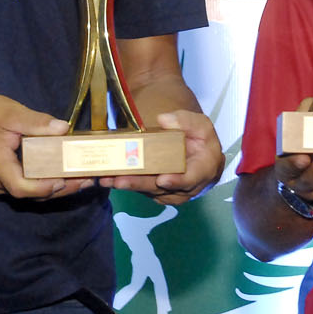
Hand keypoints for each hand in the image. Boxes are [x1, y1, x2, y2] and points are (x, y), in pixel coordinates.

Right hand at [0, 93, 89, 200]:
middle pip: (31, 194)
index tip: (65, 179)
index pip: (21, 187)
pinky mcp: (3, 180)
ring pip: (30, 193)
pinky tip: (65, 174)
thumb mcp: (10, 112)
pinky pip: (27, 186)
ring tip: (83, 178)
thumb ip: (36, 122)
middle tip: (87, 179)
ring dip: (56, 187)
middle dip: (60, 189)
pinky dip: (46, 183)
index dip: (44, 188)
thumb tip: (63, 128)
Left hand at [102, 109, 224, 205]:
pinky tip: (110, 179)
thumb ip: (185, 120)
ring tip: (107, 179)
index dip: (177, 181)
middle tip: (119, 180)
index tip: (162, 179)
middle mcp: (190, 186)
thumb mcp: (200, 124)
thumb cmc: (200, 137)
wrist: (197, 152)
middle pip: (162, 188)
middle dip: (139, 184)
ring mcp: (174, 192)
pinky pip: (144, 191)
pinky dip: (128, 185)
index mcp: (205, 168)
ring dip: (128, 186)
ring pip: (150, 191)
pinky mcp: (160, 193)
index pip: (191, 178)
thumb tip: (164, 120)